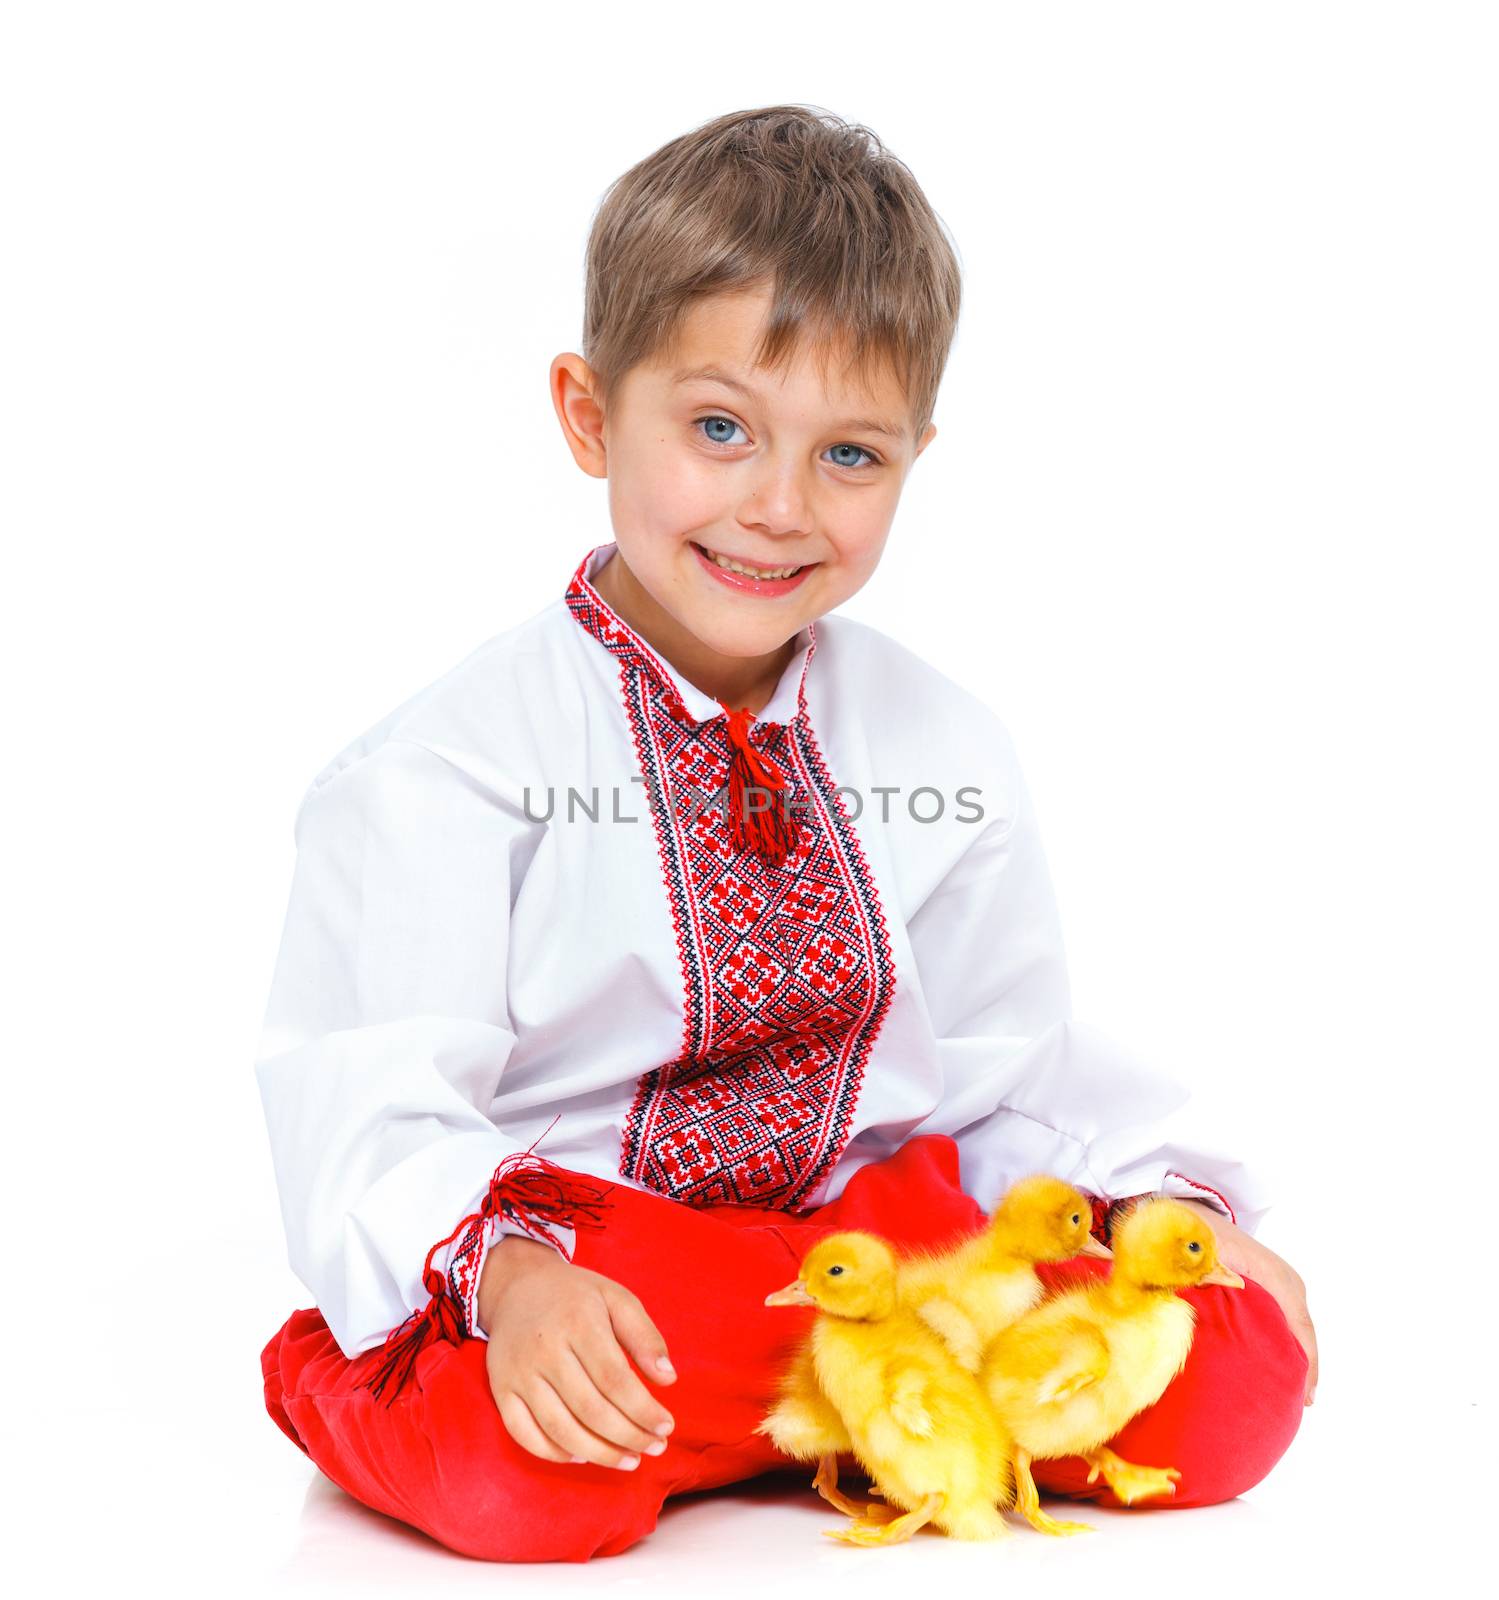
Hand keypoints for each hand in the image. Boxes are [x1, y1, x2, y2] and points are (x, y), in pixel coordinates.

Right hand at [476, 1234, 677, 1467]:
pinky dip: (554, 1453)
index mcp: (578, 1322)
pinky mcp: (500, 1389)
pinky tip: (582, 1457)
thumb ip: (645, 1336)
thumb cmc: (576, 1296)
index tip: (666, 1428)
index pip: (615, 1380)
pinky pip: (524, 1435)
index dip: (643, 1411)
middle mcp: (545, 1349)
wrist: (516, 1285)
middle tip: (655, 1449)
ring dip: (599, 1454)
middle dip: (629, 1437)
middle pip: (591, 1410)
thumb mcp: (617, 1298)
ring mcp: (518, 1373)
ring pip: (560, 1429)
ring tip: (629, 1460)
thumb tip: (668, 1379)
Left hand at [1177, 1198, 1317, 1403]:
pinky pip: (1286, 1320)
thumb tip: (1197, 1319)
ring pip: (1297, 1328)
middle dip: (1303, 1368)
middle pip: (1304, 1333)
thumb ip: (1204, 1285)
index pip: (1300, 1327)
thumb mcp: (1201, 1261)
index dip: (1305, 1363)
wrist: (1192, 1212)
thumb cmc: (1195, 1236)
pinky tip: (1280, 1367)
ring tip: (1292, 1395)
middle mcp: (1285, 1281)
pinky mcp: (1273, 1287)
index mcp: (1274, 1277)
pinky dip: (1286, 1344)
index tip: (1306, 1397)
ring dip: (1295, 1358)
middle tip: (1298, 1406)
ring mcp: (1282, 1283)